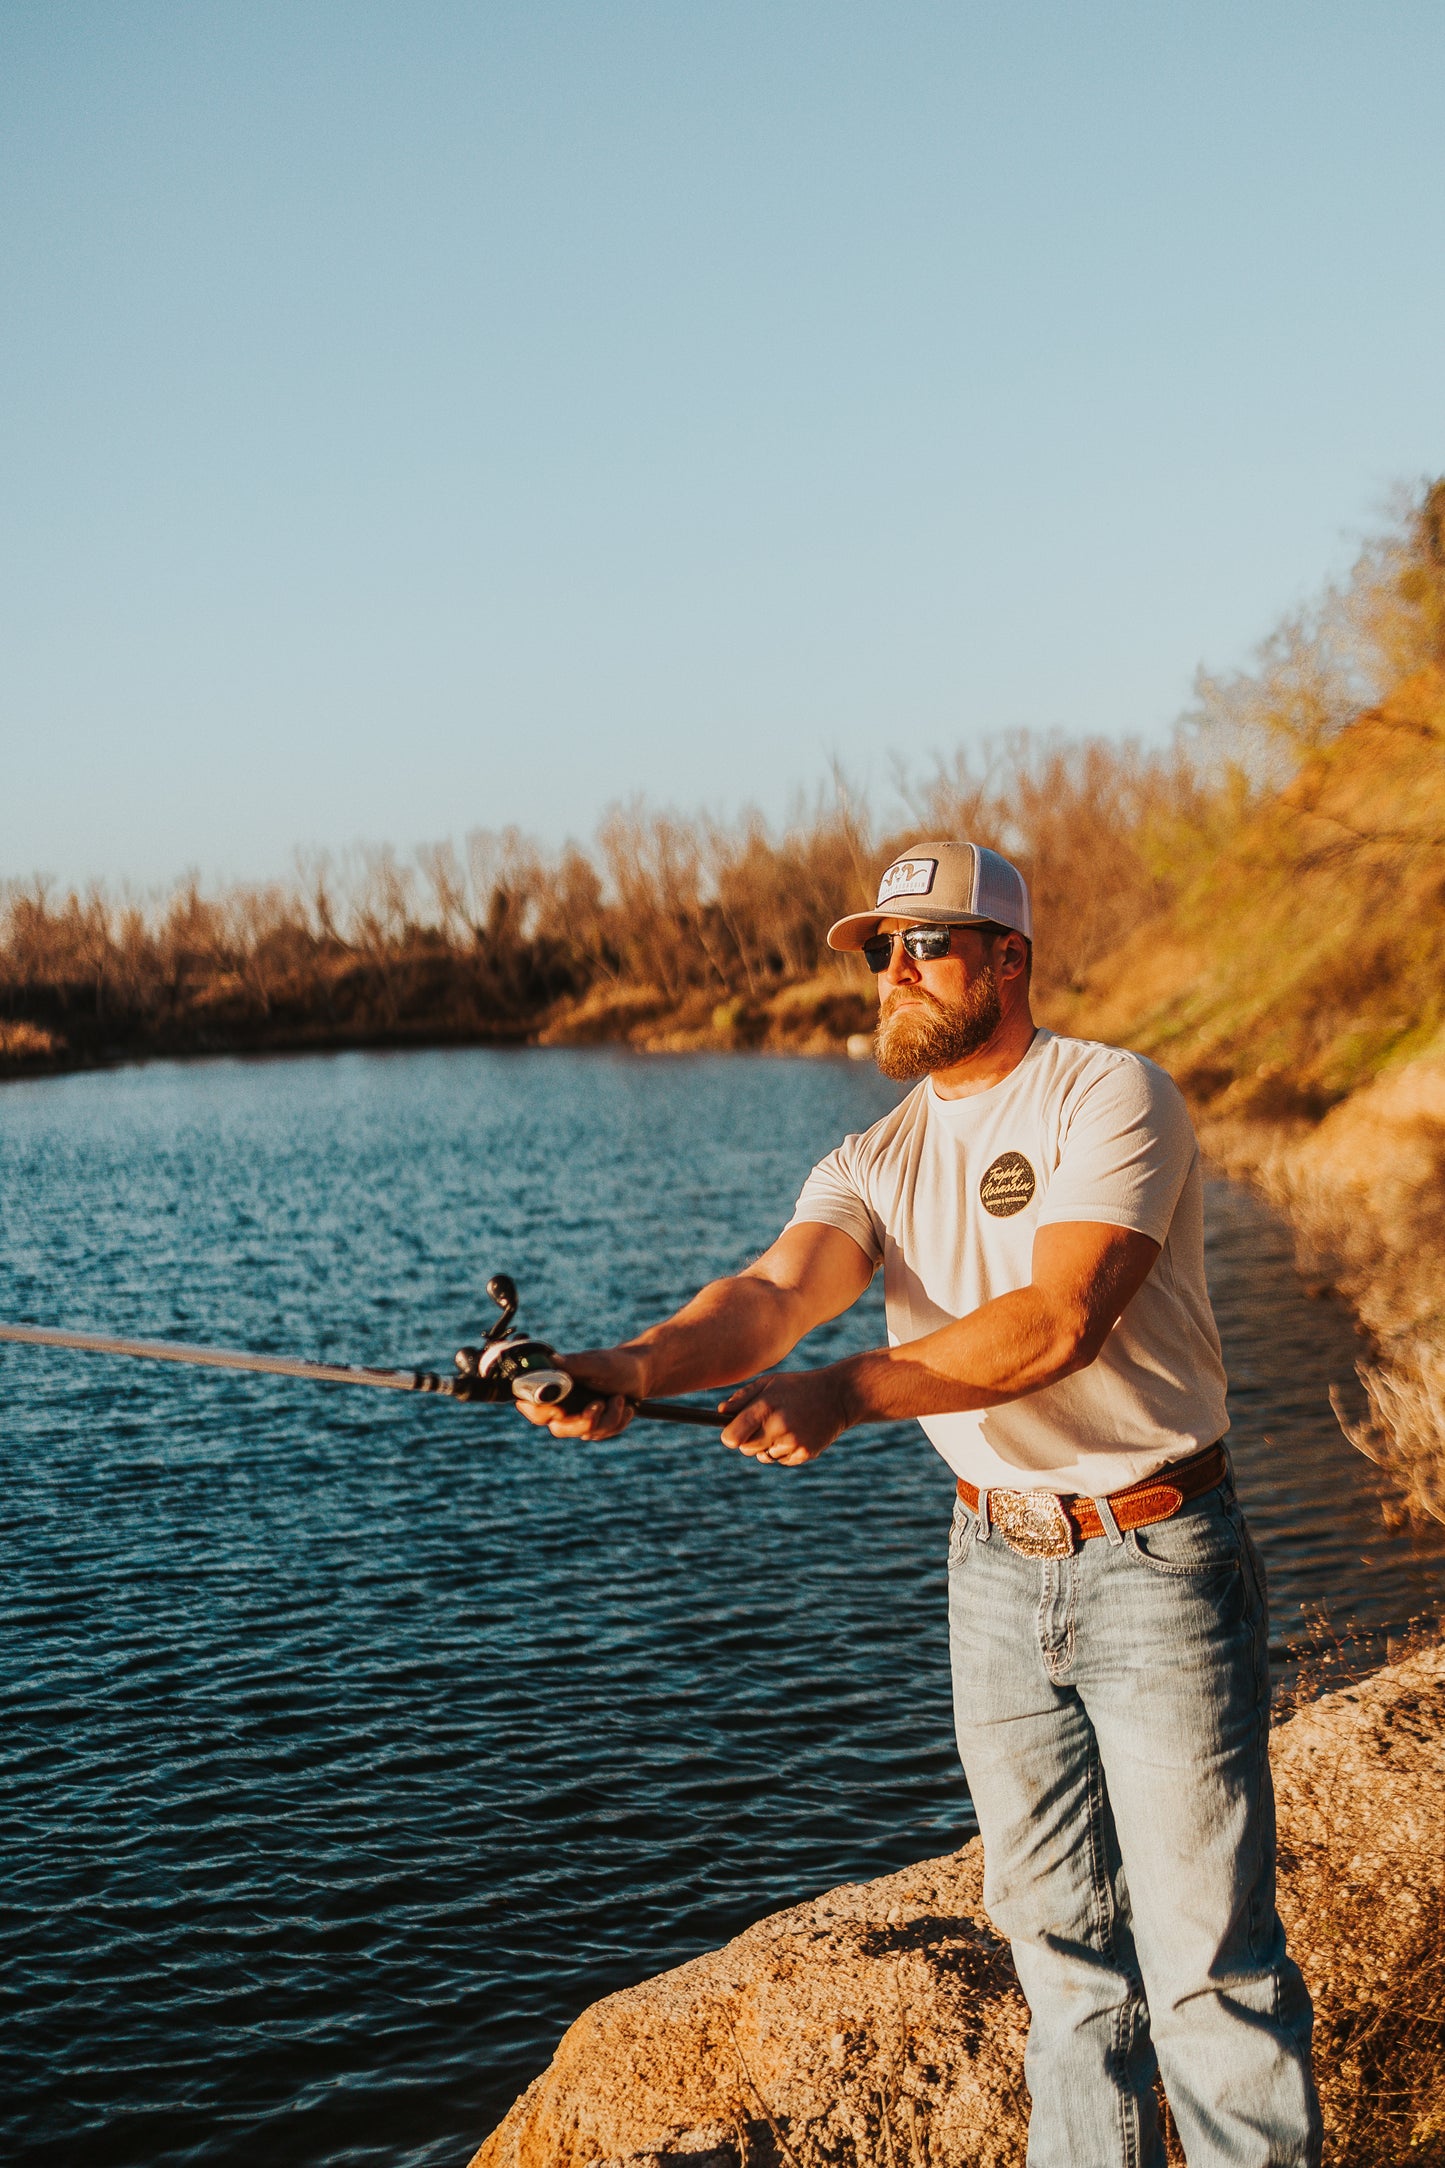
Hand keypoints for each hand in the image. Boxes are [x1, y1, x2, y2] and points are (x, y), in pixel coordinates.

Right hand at [512, 1345, 646, 1440]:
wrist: (641, 1375)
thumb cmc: (618, 1364)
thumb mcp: (599, 1363)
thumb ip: (576, 1364)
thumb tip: (553, 1360)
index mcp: (555, 1384)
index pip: (530, 1405)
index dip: (541, 1412)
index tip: (561, 1410)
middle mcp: (562, 1403)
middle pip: (558, 1428)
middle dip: (583, 1421)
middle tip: (599, 1404)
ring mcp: (578, 1417)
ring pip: (585, 1433)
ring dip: (608, 1417)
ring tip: (619, 1397)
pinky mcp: (594, 1426)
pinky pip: (602, 1434)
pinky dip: (617, 1421)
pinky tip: (624, 1406)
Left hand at [718, 1368, 849, 1466]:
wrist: (838, 1396)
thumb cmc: (798, 1387)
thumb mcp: (770, 1382)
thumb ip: (742, 1397)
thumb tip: (721, 1412)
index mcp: (765, 1407)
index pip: (732, 1436)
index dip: (730, 1436)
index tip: (733, 1433)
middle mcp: (778, 1426)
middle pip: (746, 1449)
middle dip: (748, 1441)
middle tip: (762, 1426)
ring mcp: (793, 1442)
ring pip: (765, 1456)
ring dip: (768, 1446)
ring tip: (784, 1426)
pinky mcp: (805, 1453)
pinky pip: (782, 1460)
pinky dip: (784, 1451)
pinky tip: (797, 1433)